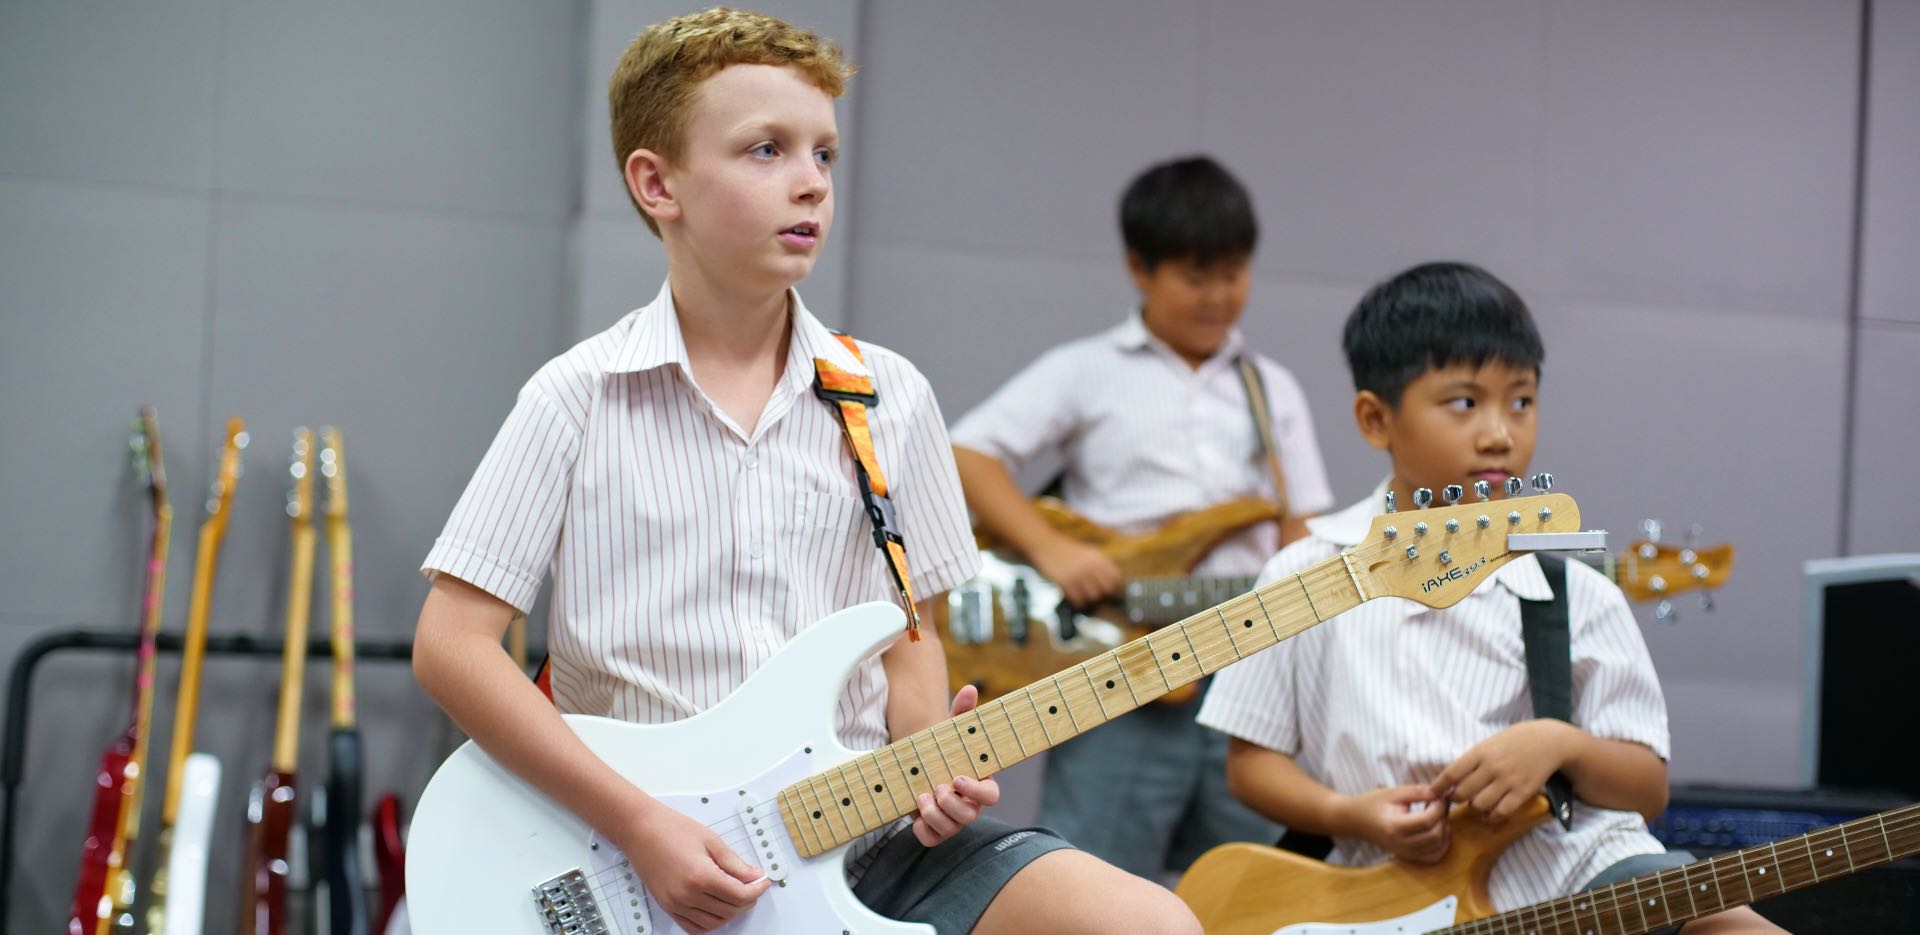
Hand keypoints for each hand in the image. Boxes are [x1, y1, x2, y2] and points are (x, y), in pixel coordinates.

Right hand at [618, 803, 770, 933]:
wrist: (640, 829)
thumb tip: (753, 876)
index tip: (763, 882)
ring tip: (736, 895)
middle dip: (747, 900)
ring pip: (713, 923)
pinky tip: (716, 908)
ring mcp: (675, 903)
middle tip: (753, 885)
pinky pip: (693, 926)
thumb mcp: (711, 840)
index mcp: (701, 876)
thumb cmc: (670, 829)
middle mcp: (687, 895)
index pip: (740, 895)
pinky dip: (709, 922)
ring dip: (730, 913)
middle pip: (729, 910)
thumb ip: (734, 863)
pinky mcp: (667, 906)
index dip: (757, 890)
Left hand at [912, 685, 1001, 846]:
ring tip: (921, 795)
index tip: (958, 777)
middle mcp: (969, 806)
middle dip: (950, 804)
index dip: (976, 791)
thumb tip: (970, 689)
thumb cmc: (942, 752)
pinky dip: (921, 829)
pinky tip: (915, 812)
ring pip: (950, 829)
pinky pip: (931, 839)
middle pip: (970, 816)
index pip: (991, 796)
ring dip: (933, 813)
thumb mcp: (950, 731)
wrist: (920, 769)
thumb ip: (962, 713)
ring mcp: (952, 822)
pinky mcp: (934, 832)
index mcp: (979, 784)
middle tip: (937, 787)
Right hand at [1030, 535, 1123, 607]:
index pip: (1116, 579)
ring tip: (1082, 594)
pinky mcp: (1066, 582)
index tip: (1112, 594)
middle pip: (1106, 591)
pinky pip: (1078, 600)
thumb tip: (1114, 584)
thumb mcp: (1088, 553)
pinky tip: (1073, 595)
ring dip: (1088, 598)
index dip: (1115, 588)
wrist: (1046, 545)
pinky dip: (1077, 601)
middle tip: (1094, 594)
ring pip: (1093, 597)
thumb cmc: (1067, 551)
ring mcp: (1078, 575)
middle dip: (1101, 595)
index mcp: (1099, 559)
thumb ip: (1101, 566)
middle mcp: (1091, 567)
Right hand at [1337, 785, 1451, 862]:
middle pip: (1436, 835)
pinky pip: (1435, 856)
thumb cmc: (1372, 804)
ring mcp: (1406, 854)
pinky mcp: (1409, 857)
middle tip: (1439, 803)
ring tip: (1437, 814)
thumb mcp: (1393, 793)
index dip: (1439, 807)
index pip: (1427, 820)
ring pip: (1439, 847)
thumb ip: (1417, 792)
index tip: (1440, 795)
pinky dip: (1442, 844)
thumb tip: (1440, 793)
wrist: (1355, 821)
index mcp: (1395, 827)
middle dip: (1443, 817)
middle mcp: (1401, 845)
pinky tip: (1438, 829)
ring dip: (1445, 829)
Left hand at [1429, 719, 1578, 822]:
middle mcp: (1492, 767)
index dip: (1438, 787)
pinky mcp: (1522, 793)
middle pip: (1463, 793)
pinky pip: (1501, 812)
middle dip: (1455, 799)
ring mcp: (1508, 781)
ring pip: (1479, 805)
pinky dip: (1492, 817)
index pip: (1452, 773)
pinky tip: (1490, 814)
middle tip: (1456, 800)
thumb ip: (1472, 760)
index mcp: (1480, 752)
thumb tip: (1451, 780)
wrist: (1548, 741)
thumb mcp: (1489, 743)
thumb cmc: (1514, 741)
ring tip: (1475, 805)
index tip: (1431, 794)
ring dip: (1474, 808)